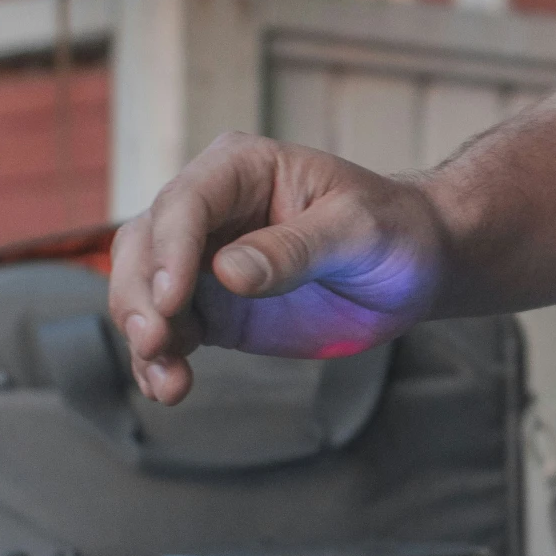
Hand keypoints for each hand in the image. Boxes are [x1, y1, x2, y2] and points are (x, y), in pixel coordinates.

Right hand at [108, 133, 448, 403]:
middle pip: (145, 245)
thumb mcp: (357, 230)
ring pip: (144, 290)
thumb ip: (295, 249)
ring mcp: (206, 258)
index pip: (185, 203)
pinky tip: (170, 387)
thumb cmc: (393, 229)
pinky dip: (160, 360)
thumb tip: (227, 272)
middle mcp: (211, 208)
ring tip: (169, 382)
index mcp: (242, 168)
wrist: (414, 267)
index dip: (169, 250)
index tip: (170, 300)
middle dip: (140, 296)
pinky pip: (169, 330)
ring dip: (145, 336)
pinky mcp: (214, 305)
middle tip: (155, 343)